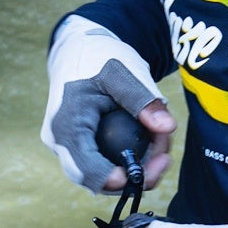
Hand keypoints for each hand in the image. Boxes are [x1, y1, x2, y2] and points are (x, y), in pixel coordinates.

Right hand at [41, 16, 174, 191]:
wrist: (77, 47)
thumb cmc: (98, 56)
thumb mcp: (122, 72)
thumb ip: (144, 99)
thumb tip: (168, 128)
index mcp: (66, 124)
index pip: (88, 169)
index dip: (119, 179)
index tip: (151, 171)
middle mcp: (59, 141)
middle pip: (95, 179)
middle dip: (134, 175)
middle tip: (165, 157)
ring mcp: (65, 146)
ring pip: (101, 174)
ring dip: (134, 167)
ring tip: (162, 141)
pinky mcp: (76, 146)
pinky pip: (102, 163)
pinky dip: (127, 158)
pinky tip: (151, 140)